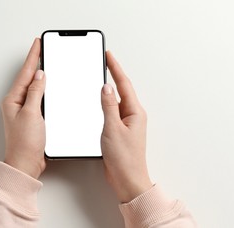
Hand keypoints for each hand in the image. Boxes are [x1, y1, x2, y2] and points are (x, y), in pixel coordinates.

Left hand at [1, 38, 45, 178]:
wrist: (25, 163)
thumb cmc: (25, 143)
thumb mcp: (31, 114)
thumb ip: (36, 93)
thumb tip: (39, 75)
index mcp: (13, 99)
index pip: (25, 73)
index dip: (33, 57)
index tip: (38, 43)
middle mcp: (16, 103)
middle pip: (27, 77)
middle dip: (34, 61)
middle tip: (40, 47)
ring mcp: (23, 109)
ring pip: (32, 86)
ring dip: (37, 73)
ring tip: (42, 60)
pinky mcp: (31, 116)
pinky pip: (37, 97)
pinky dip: (42, 88)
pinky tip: (46, 85)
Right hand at [101, 51, 152, 202]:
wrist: (127, 179)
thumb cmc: (124, 158)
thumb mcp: (113, 128)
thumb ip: (109, 106)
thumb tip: (106, 87)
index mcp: (135, 112)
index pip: (123, 83)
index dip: (115, 68)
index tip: (108, 55)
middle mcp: (132, 115)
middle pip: (121, 89)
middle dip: (113, 74)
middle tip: (104, 61)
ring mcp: (126, 123)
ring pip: (116, 100)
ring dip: (108, 89)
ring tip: (99, 76)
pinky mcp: (119, 130)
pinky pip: (111, 111)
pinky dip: (104, 103)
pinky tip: (98, 102)